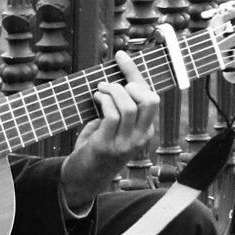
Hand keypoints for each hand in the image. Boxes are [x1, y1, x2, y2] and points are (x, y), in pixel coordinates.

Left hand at [60, 52, 160, 211]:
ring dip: (111, 91)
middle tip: (110, 83)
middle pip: (149, 100)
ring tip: (99, 90)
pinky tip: (95, 100)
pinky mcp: (106, 146)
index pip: (151, 96)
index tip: (120, 55)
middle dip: (128, 81)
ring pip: (128, 107)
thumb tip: (114, 76)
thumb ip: (120, 108)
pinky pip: (111, 116)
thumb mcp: (115, 128)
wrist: (84, 179)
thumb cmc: (98, 147)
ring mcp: (124, 144)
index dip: (135, 73)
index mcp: (146, 130)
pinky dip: (103, 102)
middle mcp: (140, 138)